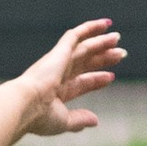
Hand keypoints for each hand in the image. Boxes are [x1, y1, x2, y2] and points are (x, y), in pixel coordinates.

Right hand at [15, 18, 123, 141]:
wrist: (25, 104)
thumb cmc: (39, 117)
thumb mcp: (63, 121)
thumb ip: (79, 120)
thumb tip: (95, 121)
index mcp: (57, 91)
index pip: (82, 82)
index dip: (96, 79)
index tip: (111, 76)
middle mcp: (58, 74)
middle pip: (86, 62)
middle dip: (103, 58)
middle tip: (121, 54)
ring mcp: (58, 61)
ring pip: (85, 47)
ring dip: (101, 42)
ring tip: (118, 38)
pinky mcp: (60, 51)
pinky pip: (76, 35)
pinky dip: (90, 28)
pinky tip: (105, 24)